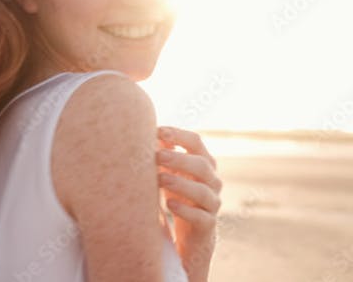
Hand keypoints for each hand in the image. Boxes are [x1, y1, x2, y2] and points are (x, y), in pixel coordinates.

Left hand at [156, 126, 221, 281]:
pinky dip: (186, 211)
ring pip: (203, 191)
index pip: (196, 142)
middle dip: (179, 159)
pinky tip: (169, 204)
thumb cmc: (176, 192)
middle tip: (157, 156)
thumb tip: (147, 129)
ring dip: (181, 184)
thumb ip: (162, 150)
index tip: (158, 131)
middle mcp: (211, 180)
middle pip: (202, 165)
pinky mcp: (208, 224)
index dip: (179, 135)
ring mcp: (212, 203)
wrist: (190, 231)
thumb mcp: (169, 170)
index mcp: (203, 162)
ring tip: (161, 179)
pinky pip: (201, 217)